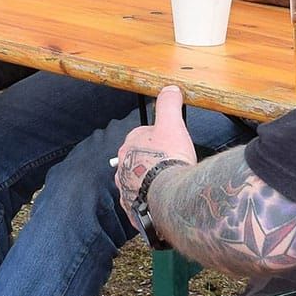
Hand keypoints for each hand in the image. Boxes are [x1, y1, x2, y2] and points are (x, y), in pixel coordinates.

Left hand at [115, 86, 198, 232]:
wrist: (168, 194)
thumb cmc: (169, 158)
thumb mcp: (172, 123)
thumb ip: (169, 104)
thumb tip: (170, 89)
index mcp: (129, 144)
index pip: (142, 136)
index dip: (159, 138)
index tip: (171, 144)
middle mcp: (122, 166)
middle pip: (138, 159)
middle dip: (151, 160)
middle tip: (171, 163)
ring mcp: (126, 187)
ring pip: (136, 180)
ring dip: (148, 181)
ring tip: (166, 183)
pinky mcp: (131, 206)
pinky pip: (138, 201)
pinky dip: (147, 200)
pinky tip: (159, 200)